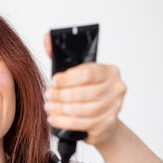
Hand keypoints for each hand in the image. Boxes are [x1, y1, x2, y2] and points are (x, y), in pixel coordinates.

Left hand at [43, 33, 126, 147]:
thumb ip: (61, 57)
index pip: (87, 73)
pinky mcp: (107, 124)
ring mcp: (114, 108)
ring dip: (60, 109)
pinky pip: (80, 123)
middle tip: (47, 96)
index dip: (66, 79)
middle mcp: (116, 88)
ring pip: (80, 109)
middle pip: (82, 92)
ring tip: (49, 108)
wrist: (103, 122)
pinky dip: (63, 122)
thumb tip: (47, 38)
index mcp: (109, 72)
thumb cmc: (88, 94)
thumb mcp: (76, 74)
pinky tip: (54, 119)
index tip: (53, 82)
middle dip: (60, 95)